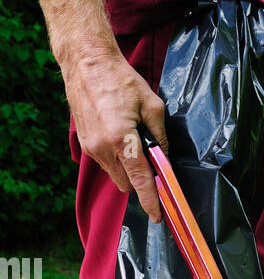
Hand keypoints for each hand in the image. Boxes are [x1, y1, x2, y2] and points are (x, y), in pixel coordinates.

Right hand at [63, 48, 168, 222]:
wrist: (86, 63)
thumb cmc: (120, 80)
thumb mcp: (152, 105)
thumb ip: (160, 136)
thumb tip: (164, 157)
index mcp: (121, 139)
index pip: (140, 180)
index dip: (151, 200)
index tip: (158, 215)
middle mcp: (103, 148)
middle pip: (127, 184)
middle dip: (142, 181)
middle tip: (153, 163)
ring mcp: (91, 148)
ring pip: (116, 175)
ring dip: (129, 170)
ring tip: (135, 144)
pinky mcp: (84, 144)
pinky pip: (106, 164)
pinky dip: (117, 160)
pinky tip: (122, 140)